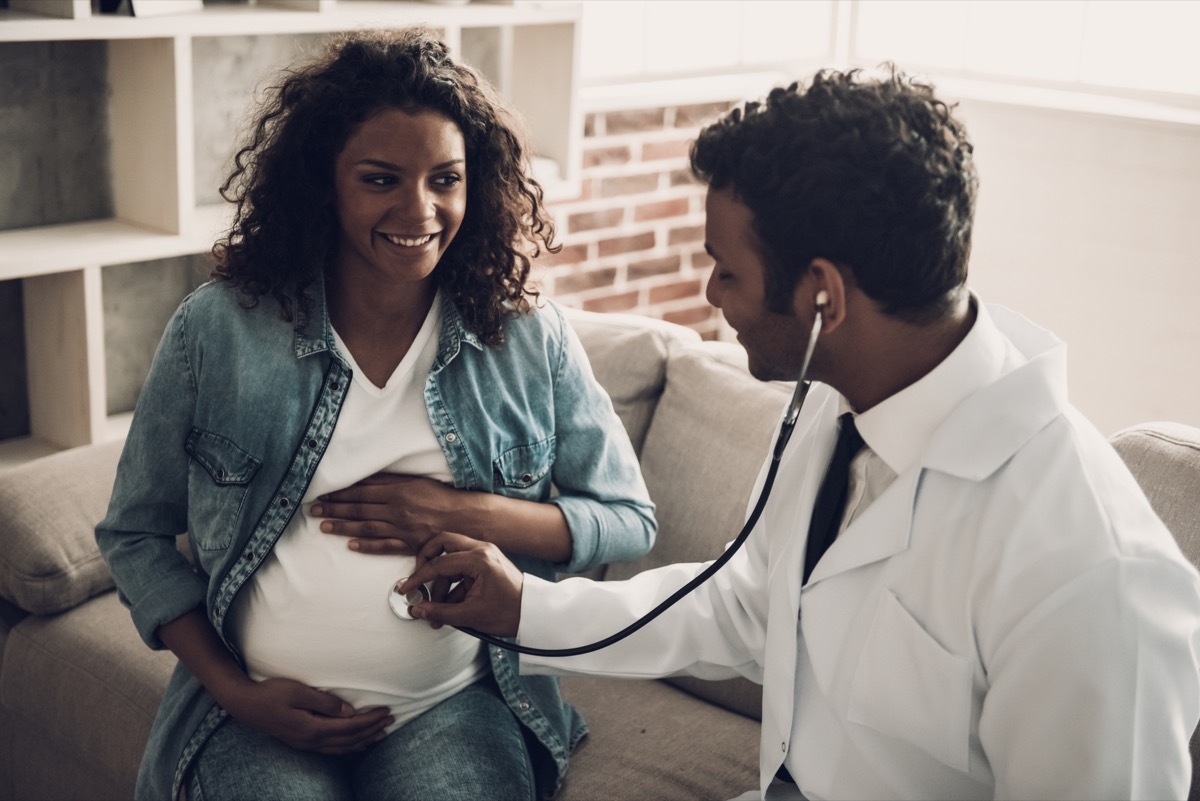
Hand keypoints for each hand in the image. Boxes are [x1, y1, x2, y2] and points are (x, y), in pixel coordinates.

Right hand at [216, 675, 392, 754]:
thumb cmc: (271, 693)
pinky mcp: (301, 742)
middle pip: (349, 740)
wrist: (244, 705)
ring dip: (363, 741)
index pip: (350, 727)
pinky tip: (354, 744)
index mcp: (312, 728)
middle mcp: (311, 741)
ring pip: (341, 748)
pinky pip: (331, 749)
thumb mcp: (298, 692)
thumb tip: (349, 712)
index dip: (371, 720)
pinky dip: (348, 747)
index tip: (387, 711)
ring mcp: (305, 744)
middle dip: (372, 731)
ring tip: (380, 734)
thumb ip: (324, 702)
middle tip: (391, 720)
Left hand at [311, 473, 459, 554]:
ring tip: (323, 526)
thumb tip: (365, 479)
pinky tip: (350, 545)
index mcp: (398, 491)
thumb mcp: (416, 482)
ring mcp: (402, 528)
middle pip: (359, 508)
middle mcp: (397, 509)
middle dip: (334, 508)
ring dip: (343, 526)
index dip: (340, 493)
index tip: (322, 493)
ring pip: (366, 526)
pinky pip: (384, 546)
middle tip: (313, 509)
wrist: (466, 517)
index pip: (361, 491)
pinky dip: (366, 546)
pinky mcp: (409, 543)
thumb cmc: (442, 497)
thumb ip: (391, 481)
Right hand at [401, 532, 523, 636]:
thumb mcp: (471, 615)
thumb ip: (440, 612)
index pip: (439, 563)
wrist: (534, 614)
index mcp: (479, 559)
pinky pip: (461, 567)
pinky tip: (451, 607)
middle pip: (442, 544)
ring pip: (451, 557)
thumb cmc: (510, 612)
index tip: (406, 589)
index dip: (419, 578)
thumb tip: (417, 610)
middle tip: (418, 580)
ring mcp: (485, 554)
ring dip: (441, 582)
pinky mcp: (486, 563)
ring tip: (438, 609)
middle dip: (426, 562)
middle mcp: (482, 549)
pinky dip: (453, 584)